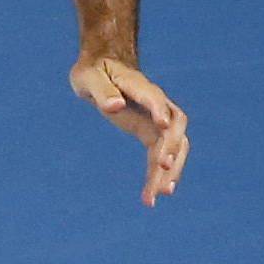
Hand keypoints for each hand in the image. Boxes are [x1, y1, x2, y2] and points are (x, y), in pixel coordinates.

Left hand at [70, 54, 188, 205]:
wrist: (103, 68)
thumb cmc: (95, 71)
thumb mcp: (89, 77)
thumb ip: (101, 91)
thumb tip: (115, 106)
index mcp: (138, 85)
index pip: (154, 97)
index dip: (159, 110)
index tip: (164, 126)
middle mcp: (155, 103)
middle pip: (174, 126)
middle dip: (171, 147)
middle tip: (161, 168)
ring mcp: (156, 118)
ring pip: (174, 145)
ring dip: (170, 169)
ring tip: (160, 194)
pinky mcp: (151, 132)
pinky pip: (161, 155)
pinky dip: (158, 174)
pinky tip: (152, 195)